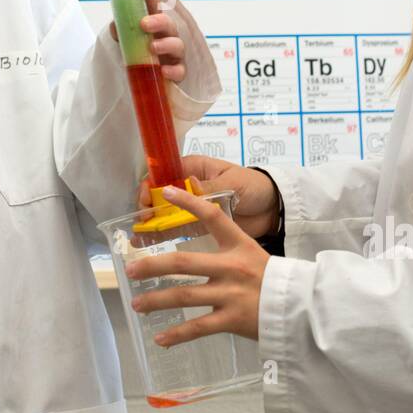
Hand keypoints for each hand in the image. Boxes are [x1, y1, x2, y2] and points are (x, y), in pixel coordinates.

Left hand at [109, 0, 185, 82]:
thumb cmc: (138, 55)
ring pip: (177, 45)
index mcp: (154, 26)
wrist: (145, 78)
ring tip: (152, 47)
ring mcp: (174, 54)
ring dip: (165, 44)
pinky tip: (163, 70)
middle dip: (158, 21)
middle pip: (168, 24)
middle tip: (144, 23)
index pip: (155, 7)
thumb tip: (115, 26)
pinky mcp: (177, 72)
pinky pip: (180, 71)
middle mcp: (167, 36)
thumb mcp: (125, 41)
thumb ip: (120, 31)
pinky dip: (173, 70)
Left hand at [126, 183, 269, 342]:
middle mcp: (231, 267)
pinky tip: (160, 338)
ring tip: (137, 304)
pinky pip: (198, 328)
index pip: (212, 216)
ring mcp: (230, 294)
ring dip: (156, 301)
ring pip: (184, 296)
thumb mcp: (253, 254)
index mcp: (238, 245)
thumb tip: (196, 250)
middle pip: (183, 262)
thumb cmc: (273, 280)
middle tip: (130, 269)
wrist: (302, 307)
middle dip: (152, 266)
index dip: (189, 202)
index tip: (168, 192)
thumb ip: (226, 250)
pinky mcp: (232, 319)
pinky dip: (177, 335)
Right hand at [136, 154, 279, 237]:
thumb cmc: (254, 186)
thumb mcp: (232, 182)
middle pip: (160, 196)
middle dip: (148, 208)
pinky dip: (163, 236)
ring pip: (165, 214)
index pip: (164, 172)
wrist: (274, 209)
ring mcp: (192, 208)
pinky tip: (150, 245)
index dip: (151, 185)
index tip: (147, 200)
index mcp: (194, 168)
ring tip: (138, 240)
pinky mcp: (198, 227)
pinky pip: (177, 230)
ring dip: (151, 225)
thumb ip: (210, 187)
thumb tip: (186, 188)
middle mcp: (188, 187)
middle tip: (143, 224)